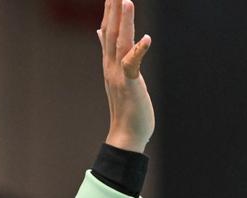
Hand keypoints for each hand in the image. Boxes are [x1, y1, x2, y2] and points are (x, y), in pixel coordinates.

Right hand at [99, 0, 152, 152]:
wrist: (126, 135)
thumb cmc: (126, 107)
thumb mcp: (118, 75)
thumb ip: (110, 53)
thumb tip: (100, 32)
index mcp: (109, 63)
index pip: (108, 31)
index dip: (109, 11)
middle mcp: (111, 66)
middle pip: (112, 31)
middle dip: (113, 9)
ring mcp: (119, 75)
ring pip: (120, 42)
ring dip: (124, 21)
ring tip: (126, 1)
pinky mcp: (130, 85)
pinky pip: (133, 64)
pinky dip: (138, 51)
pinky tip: (146, 38)